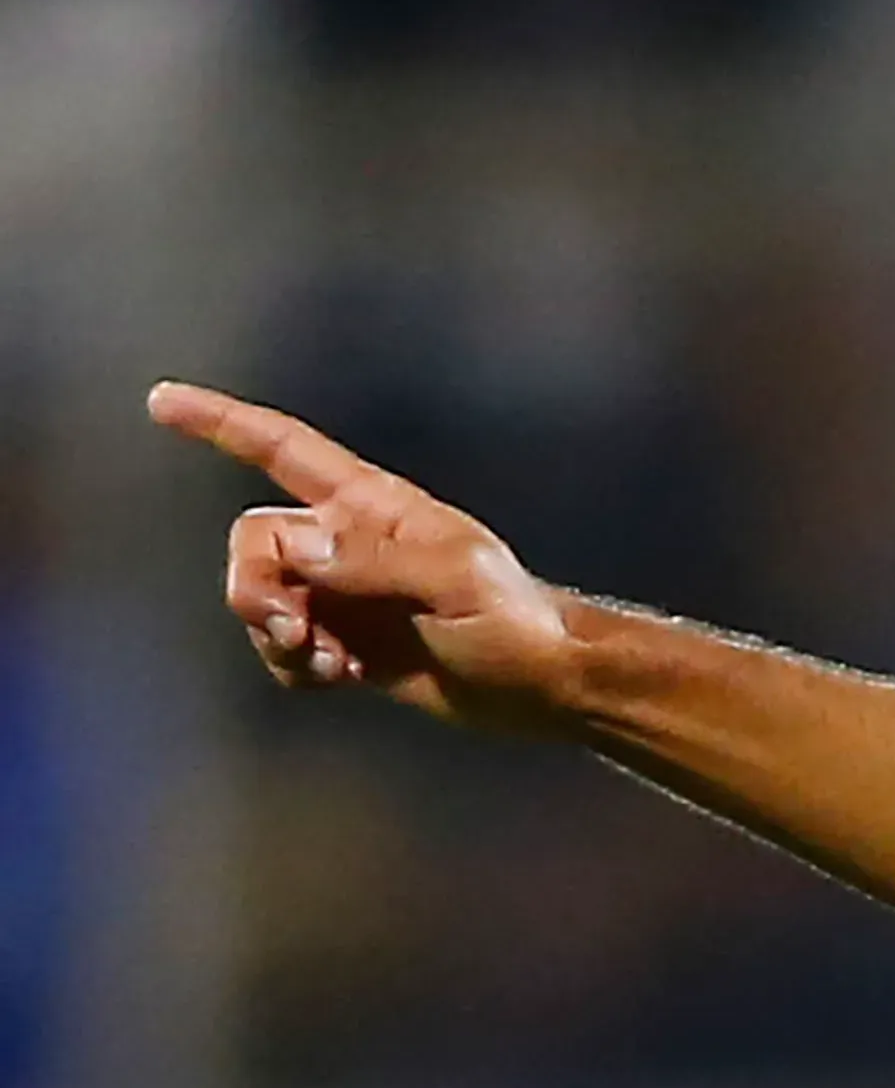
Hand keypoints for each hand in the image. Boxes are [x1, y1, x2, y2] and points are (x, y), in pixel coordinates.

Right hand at [147, 382, 576, 723]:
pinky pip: (283, 648)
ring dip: (277, 637)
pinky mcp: (343, 643)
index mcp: (369, 505)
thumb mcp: (456, 582)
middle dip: (254, 589)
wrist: (539, 685)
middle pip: (253, 542)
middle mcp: (344, 541)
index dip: (221, 423)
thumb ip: (375, 562)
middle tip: (293, 633)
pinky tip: (339, 680)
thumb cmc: (514, 620)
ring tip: (330, 664)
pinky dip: (294, 667)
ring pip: (259, 599)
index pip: (282, 449)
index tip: (162, 402)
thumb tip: (302, 549)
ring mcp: (341, 594)